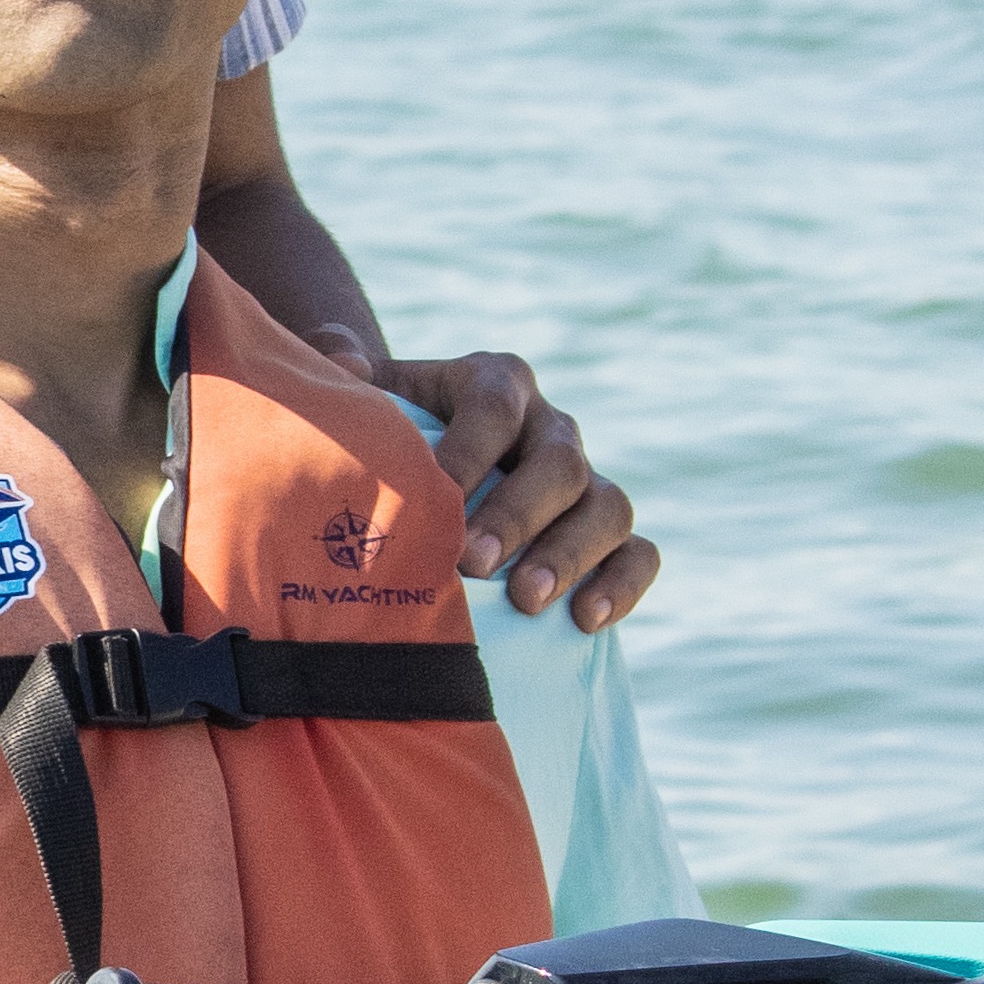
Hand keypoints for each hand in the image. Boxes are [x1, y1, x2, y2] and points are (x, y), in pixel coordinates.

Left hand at [373, 346, 658, 627]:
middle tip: (471, 562)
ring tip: (526, 600)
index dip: (470, 450)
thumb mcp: (374, 400)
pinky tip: (585, 622)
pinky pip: (640, 553)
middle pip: (560, 462)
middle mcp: (551, 428)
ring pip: (609, 507)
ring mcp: (588, 481)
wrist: (436, 466)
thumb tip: (344, 361)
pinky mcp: (609, 534)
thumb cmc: (396, 438)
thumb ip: (349, 374)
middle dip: (517, 514)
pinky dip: (622, 584)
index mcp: (496, 384)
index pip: (494, 407)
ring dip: (571, 554)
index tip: (437, 494)